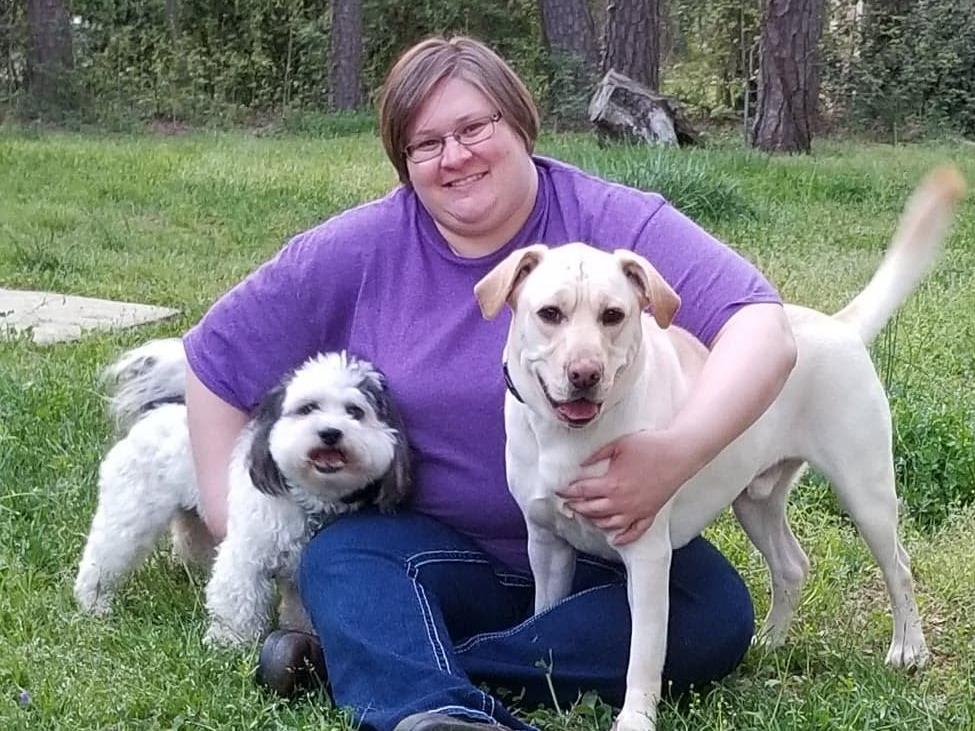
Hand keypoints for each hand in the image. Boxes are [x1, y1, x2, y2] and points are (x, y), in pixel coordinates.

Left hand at [557, 429, 702, 545]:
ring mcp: (636, 511)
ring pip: (609, 524)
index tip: (558, 491)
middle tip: (567, 504)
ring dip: (594, 521)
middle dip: (576, 507)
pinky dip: (623, 538)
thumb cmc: (650, 446)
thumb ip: (597, 455)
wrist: (679, 454)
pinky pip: (635, 532)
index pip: (581, 492)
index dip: (567, 492)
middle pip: (591, 510)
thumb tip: (580, 464)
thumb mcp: (618, 445)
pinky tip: (615, 539)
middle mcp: (621, 502)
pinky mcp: (650, 513)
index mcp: (611, 484)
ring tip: (586, 516)